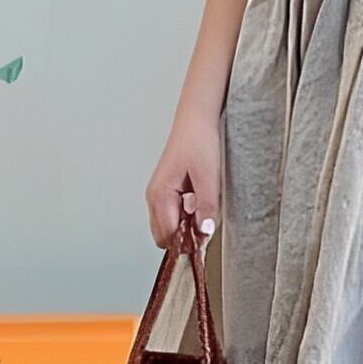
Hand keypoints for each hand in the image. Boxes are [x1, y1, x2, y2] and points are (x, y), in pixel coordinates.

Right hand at [145, 106, 220, 248]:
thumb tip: (205, 232)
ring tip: (202, 208)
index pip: (168, 236)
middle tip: (205, 222)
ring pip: (168, 228)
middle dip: (184, 237)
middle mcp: (154, 198)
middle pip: (164, 236)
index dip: (186, 242)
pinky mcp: (167, 193)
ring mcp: (159, 196)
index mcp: (160, 195)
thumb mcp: (208, 177)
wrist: (197, 121)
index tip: (204, 239)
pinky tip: (198, 203)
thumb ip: (206, 207)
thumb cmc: (198, 141)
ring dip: (185, 227)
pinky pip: (173, 216)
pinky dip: (186, 217)